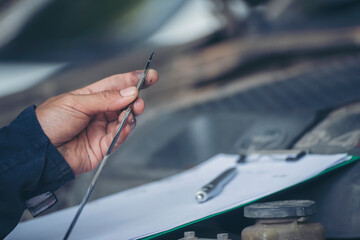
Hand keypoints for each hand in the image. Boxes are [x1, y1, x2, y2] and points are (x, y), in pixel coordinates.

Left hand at [35, 70, 157, 175]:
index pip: (115, 85)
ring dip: (131, 115)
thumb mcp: (76, 103)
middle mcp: (98, 112)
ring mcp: (101, 129)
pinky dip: (125, 130)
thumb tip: (130, 93)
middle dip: (135, 100)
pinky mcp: (103, 146)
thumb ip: (105, 99)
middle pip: (124, 103)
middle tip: (139, 100)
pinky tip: (125, 125)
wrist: (39, 151)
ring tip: (132, 112)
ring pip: (125, 120)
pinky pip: (120, 137)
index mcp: (89, 97)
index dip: (132, 80)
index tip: (150, 76)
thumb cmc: (49, 122)